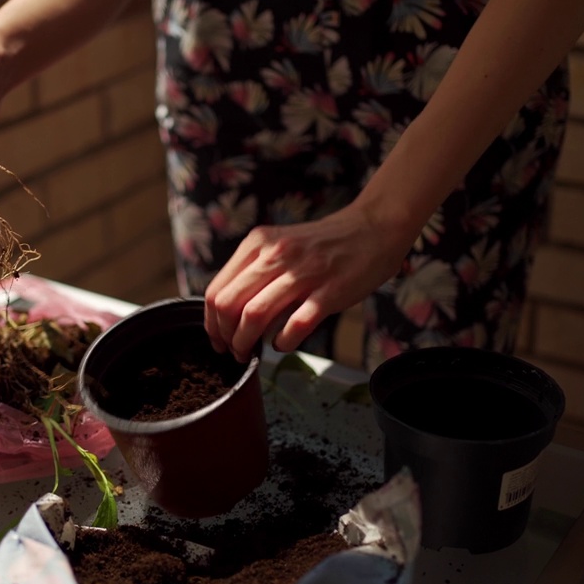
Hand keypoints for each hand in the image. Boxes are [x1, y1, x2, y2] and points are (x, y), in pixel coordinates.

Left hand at [204, 203, 415, 360]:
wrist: (373, 229)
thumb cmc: (323, 244)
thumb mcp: (280, 244)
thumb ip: (254, 269)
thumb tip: (228, 310)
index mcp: (258, 243)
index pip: (216, 289)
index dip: (210, 322)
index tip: (217, 338)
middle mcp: (275, 255)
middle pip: (228, 305)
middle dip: (224, 337)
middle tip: (232, 351)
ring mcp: (303, 273)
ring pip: (254, 315)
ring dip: (245, 343)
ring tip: (250, 354)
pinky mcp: (329, 292)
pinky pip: (295, 325)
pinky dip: (283, 342)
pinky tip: (283, 344)